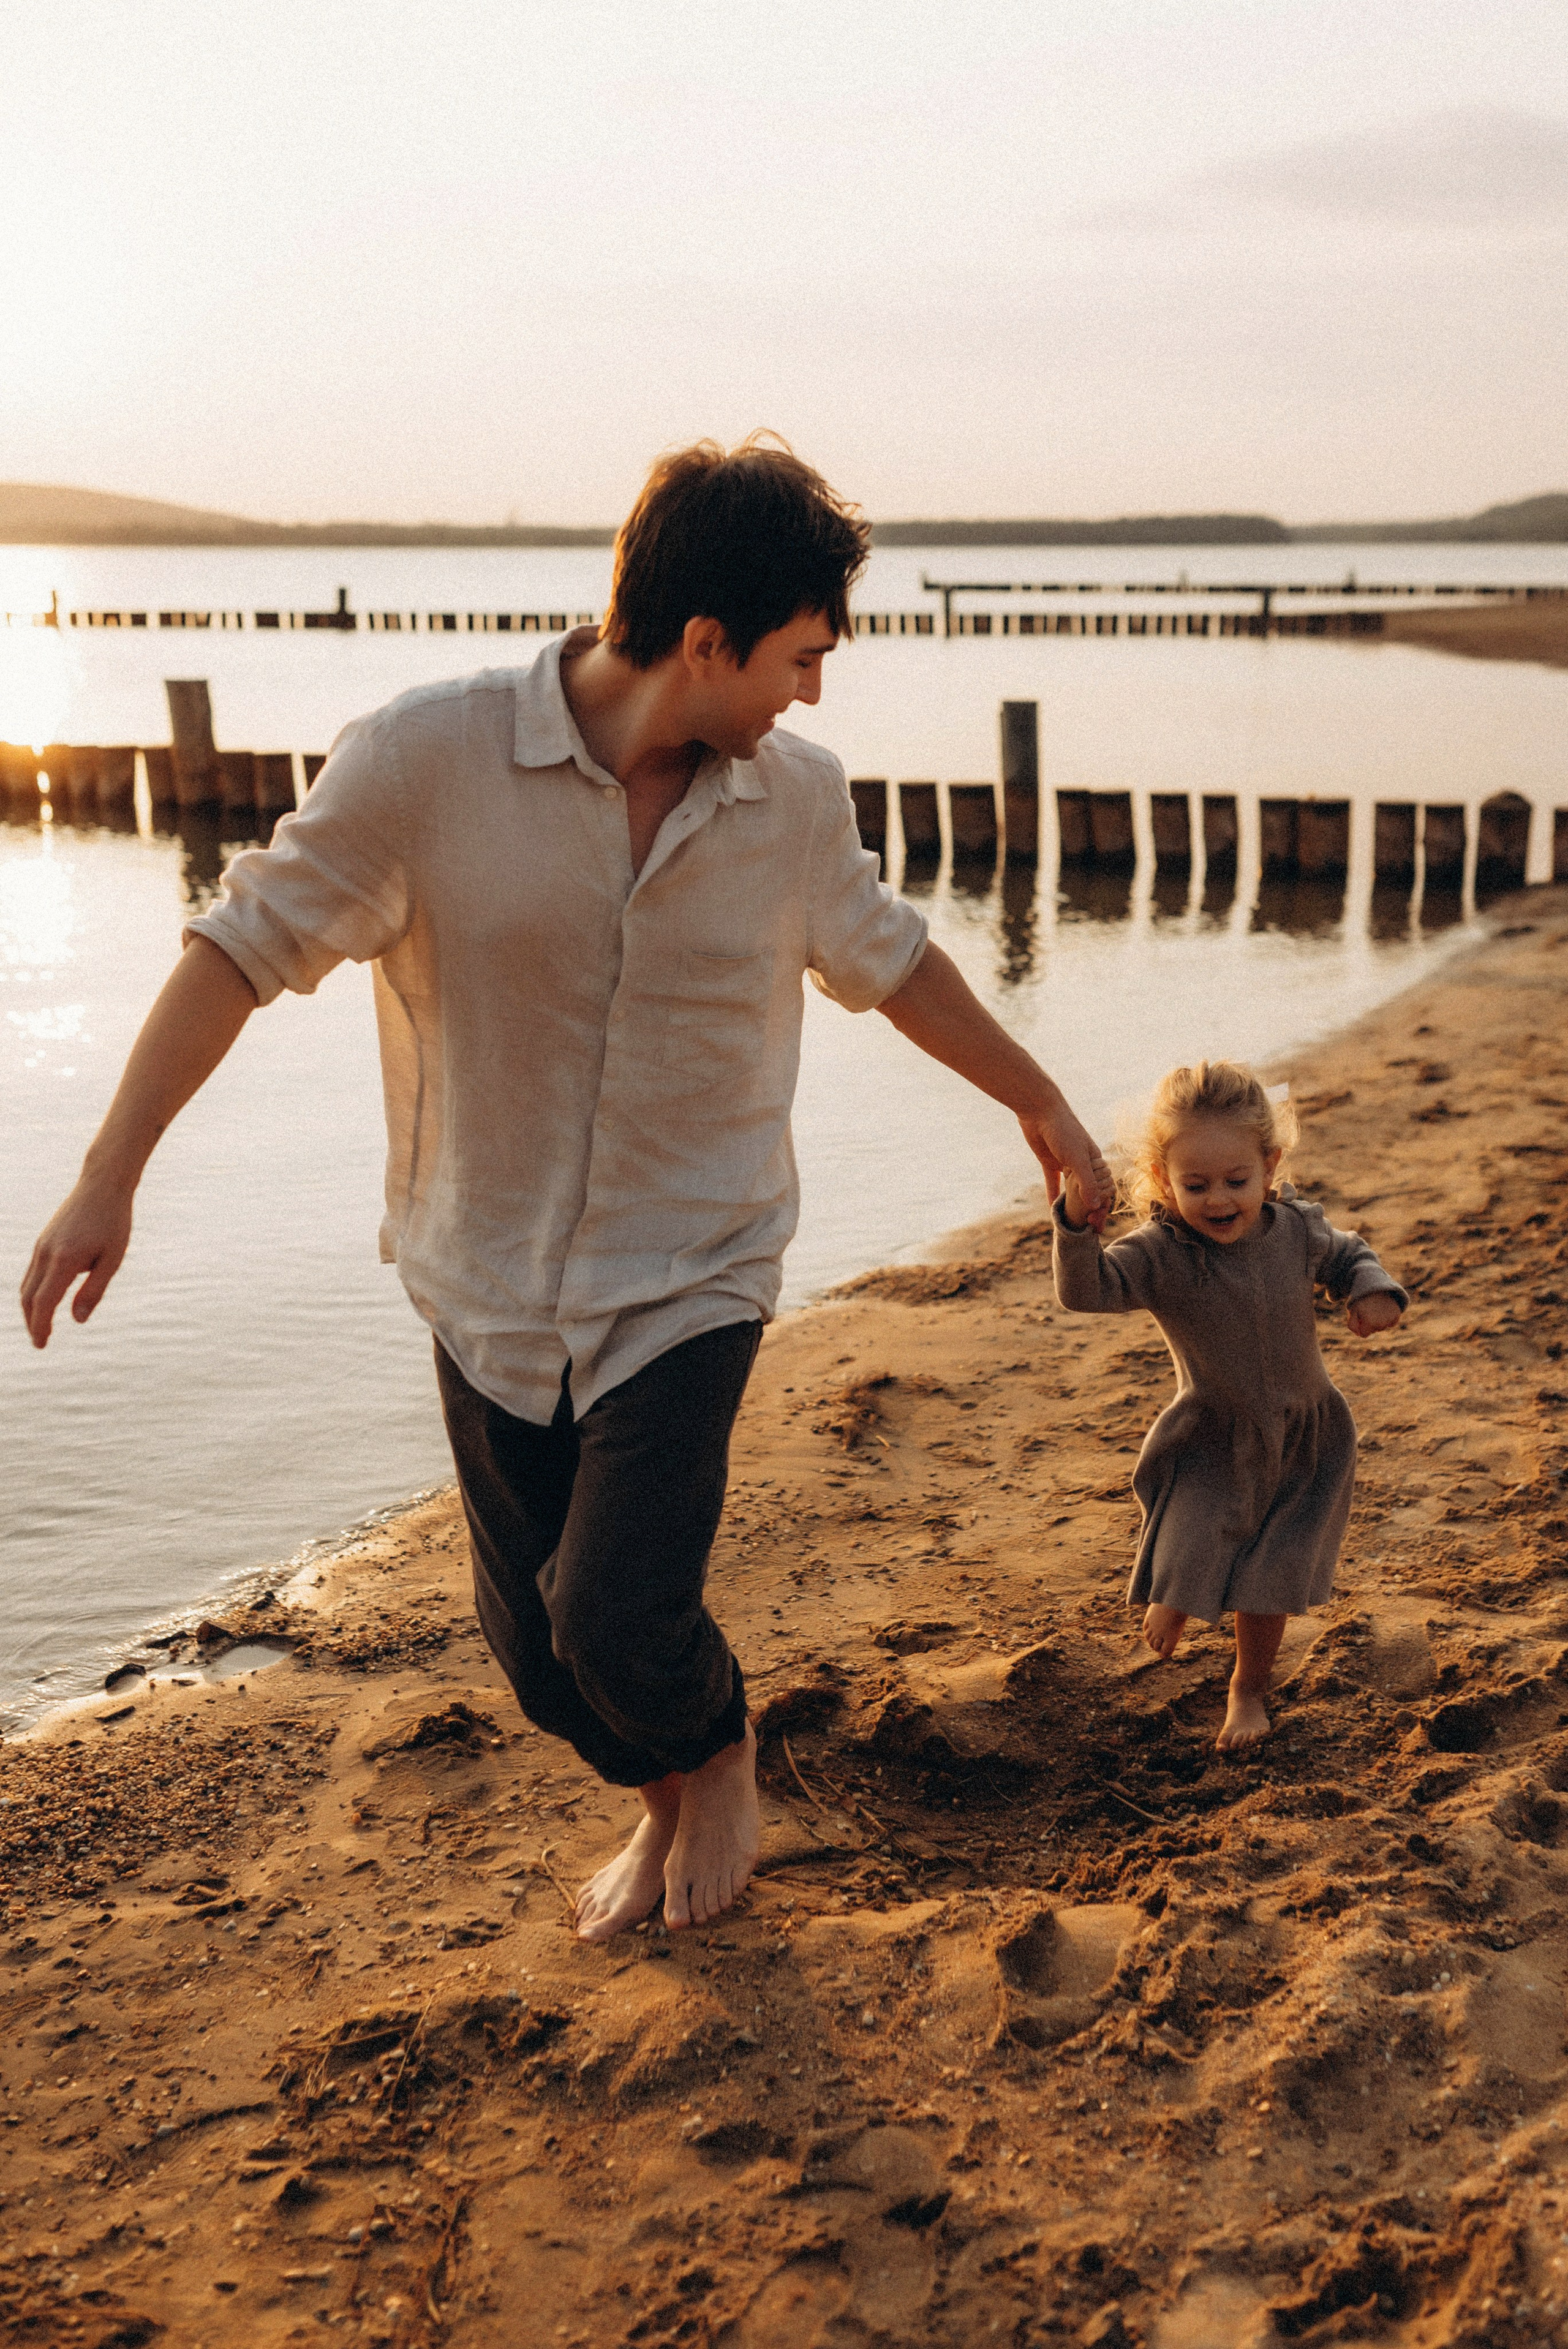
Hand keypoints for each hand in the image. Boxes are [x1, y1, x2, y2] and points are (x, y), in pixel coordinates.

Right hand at [20, 1175, 134, 1347]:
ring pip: (27, 1285)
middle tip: (41, 1342)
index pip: (44, 1303)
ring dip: (31, 1308)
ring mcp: (41, 1245)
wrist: (102, 1185)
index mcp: (63, 1260)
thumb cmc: (114, 1222)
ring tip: (40, 1325)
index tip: (42, 1345)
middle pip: (29, 1297)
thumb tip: (78, 1320)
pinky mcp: (43, 1240)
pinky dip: (33, 1291)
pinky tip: (44, 1299)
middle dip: (32, 1322)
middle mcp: (46, 1253)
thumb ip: (94, 1290)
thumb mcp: (112, 1259)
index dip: (40, 1326)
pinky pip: (32, 1272)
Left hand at [1018, 1103, 1114, 1229]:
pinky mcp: (1049, 1161)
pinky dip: (1052, 1193)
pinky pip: (1052, 1181)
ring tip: (1075, 1223)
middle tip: (1091, 1229)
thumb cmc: (1063, 1131)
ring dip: (1073, 1204)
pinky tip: (1051, 1207)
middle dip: (1092, 1210)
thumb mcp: (1078, 1158)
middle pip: (1089, 1191)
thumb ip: (1087, 1183)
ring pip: (1071, 1188)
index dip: (1103, 1207)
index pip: (1104, 1188)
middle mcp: (1082, 1163)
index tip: (1098, 1224)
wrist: (1040, 1111)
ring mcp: (1065, 1162)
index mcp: (1094, 1161)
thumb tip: (1096, 1206)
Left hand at [1347, 1291, 1401, 1336]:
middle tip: (1368, 1310)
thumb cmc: (1361, 1298)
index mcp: (1369, 1322)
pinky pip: (1391, 1323)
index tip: (1360, 1317)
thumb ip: (1352, 1325)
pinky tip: (1383, 1309)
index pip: (1364, 1335)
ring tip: (1375, 1308)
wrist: (1375, 1284)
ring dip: (1379, 1321)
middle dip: (1369, 1323)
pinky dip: (1388, 1318)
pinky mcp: (1397, 1314)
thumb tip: (1360, 1334)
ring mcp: (1390, 1318)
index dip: (1360, 1327)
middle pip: (1374, 1330)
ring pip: (1383, 1327)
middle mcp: (1381, 1322)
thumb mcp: (1352, 1310)